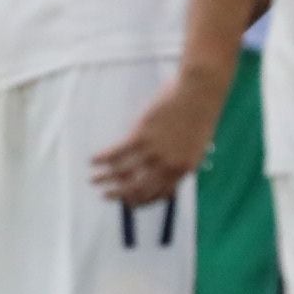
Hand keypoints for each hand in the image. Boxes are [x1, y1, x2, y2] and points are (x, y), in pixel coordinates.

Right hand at [89, 59, 230, 209]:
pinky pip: (118, 152)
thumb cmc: (199, 113)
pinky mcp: (142, 135)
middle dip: (118, 195)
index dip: (141, 201)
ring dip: (105, 178)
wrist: (200, 92)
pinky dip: (103, 158)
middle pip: (138, 188)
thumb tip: (163, 168)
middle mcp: (168, 165)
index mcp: (184, 170)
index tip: (128, 202)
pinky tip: (93, 159)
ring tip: (93, 179)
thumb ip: (180, 158)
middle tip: (105, 195)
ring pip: (123, 173)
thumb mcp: (195, 143)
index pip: (159, 195)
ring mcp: (155, 151)